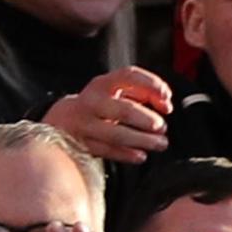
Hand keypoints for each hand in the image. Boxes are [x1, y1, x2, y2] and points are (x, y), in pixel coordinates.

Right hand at [45, 66, 173, 161]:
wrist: (65, 119)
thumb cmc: (101, 103)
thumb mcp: (119, 91)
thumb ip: (145, 93)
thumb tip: (165, 105)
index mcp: (103, 84)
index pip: (128, 76)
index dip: (151, 84)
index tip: (166, 96)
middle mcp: (93, 101)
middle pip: (123, 110)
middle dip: (145, 119)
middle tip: (161, 126)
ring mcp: (85, 123)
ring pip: (115, 134)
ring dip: (141, 140)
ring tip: (159, 143)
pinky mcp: (83, 142)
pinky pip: (107, 150)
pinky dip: (126, 154)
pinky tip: (141, 155)